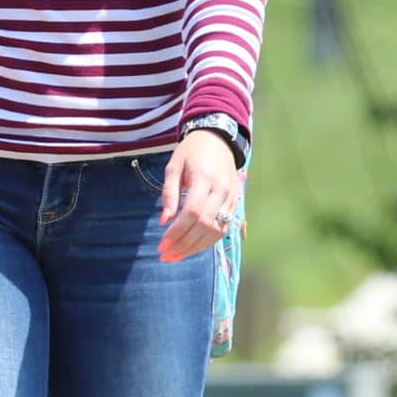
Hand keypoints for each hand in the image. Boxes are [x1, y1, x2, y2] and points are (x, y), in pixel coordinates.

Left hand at [155, 131, 242, 263]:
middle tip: (165, 255)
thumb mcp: (173, 167)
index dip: (177, 232)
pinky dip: (207, 242)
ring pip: (216, 231)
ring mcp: (231, 199)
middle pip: (204, 226)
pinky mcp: (235, 204)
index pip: (192, 213)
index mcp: (205, 179)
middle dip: (184, 244)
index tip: (161, 245)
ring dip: (195, 248)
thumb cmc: (191, 152)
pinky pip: (223, 229)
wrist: (218, 139)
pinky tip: (192, 248)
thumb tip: (164, 221)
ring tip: (175, 256)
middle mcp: (222, 191)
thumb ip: (169, 194)